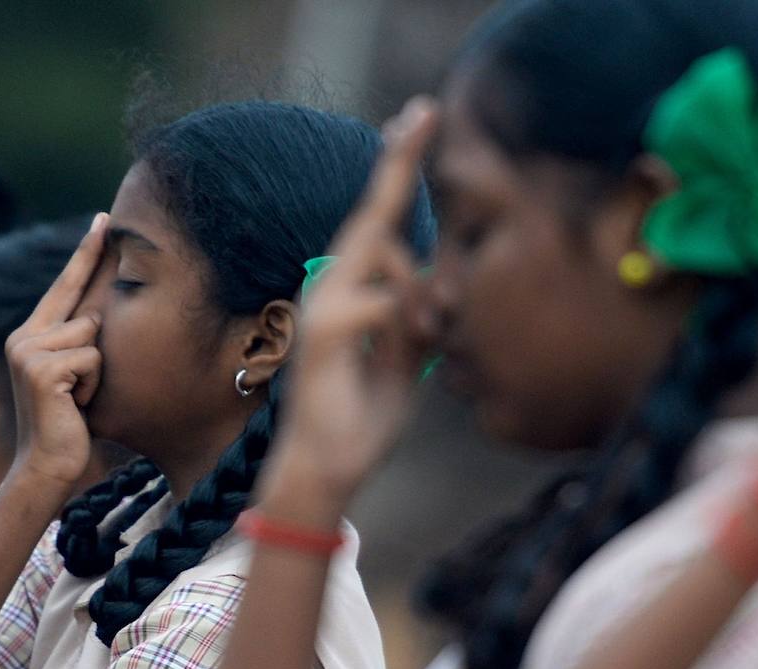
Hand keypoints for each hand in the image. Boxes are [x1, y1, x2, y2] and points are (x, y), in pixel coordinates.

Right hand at [5, 213, 106, 488]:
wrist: (46, 464)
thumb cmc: (68, 424)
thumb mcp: (74, 375)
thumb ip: (79, 341)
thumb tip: (103, 311)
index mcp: (30, 334)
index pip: (66, 285)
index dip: (87, 252)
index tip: (105, 219)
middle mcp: (23, 336)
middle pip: (88, 311)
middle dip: (98, 342)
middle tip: (77, 386)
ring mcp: (27, 350)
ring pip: (93, 335)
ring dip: (96, 372)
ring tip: (76, 398)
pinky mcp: (42, 368)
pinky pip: (93, 358)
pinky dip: (93, 384)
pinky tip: (74, 404)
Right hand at [265, 98, 438, 510]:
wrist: (329, 469)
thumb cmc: (365, 415)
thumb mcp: (410, 360)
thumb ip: (420, 317)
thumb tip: (433, 286)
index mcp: (355, 291)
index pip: (379, 221)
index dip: (396, 170)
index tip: (415, 118)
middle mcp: (333, 288)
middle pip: (373, 216)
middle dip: (397, 162)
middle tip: (422, 110)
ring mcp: (324, 305)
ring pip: (387, 259)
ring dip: (423, 297)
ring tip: (430, 336)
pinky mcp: (324, 332)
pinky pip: (384, 303)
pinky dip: (408, 321)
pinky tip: (413, 342)